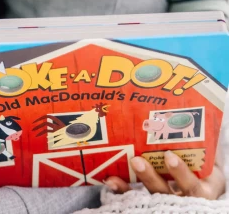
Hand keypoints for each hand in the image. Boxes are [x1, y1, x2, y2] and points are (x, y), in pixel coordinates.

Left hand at [106, 151, 225, 199]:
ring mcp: (165, 201)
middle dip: (150, 177)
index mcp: (201, 189)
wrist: (203, 181)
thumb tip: (181, 114)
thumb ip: (197, 143)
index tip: (169, 156)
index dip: (181, 174)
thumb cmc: (202, 164)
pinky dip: (122, 189)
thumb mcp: (205, 158)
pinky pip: (133, 198)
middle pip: (166, 193)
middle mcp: (183, 199)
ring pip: (148, 196)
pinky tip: (110, 180)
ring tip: (119, 171)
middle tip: (137, 160)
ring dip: (133, 182)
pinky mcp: (148, 199)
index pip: (193, 187)